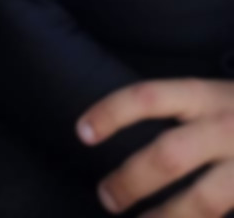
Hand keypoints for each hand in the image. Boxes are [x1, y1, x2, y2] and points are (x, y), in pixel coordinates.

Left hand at [78, 79, 233, 214]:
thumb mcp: (216, 96)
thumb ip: (183, 111)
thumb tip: (117, 130)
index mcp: (207, 95)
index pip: (148, 96)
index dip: (111, 112)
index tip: (81, 132)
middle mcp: (226, 126)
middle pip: (169, 154)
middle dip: (131, 180)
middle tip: (106, 197)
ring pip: (202, 200)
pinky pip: (225, 216)